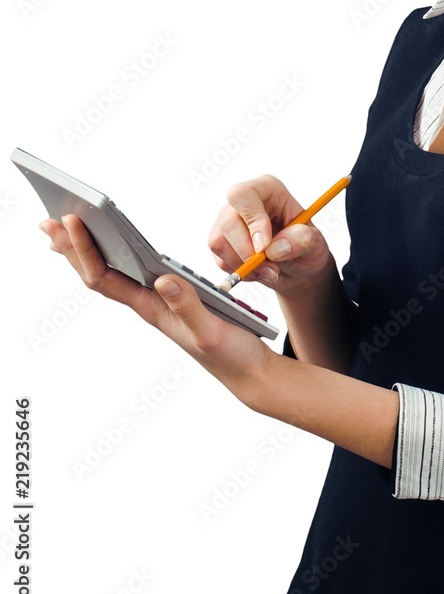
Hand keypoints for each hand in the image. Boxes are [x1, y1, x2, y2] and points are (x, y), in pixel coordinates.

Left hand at [39, 214, 271, 408]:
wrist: (246, 371)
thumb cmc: (230, 354)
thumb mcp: (210, 329)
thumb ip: (188, 304)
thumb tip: (163, 278)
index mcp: (152, 308)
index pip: (105, 277)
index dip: (84, 249)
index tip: (72, 221)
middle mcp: (148, 304)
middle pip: (98, 273)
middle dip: (71, 248)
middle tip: (47, 222)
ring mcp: (157, 302)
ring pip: (111, 274)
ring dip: (85, 252)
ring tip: (64, 229)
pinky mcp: (170, 300)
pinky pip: (132, 275)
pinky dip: (114, 257)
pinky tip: (108, 248)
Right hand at [209, 174, 333, 294]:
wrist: (297, 266)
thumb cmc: (305, 246)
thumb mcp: (315, 242)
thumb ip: (302, 240)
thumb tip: (276, 247)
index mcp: (268, 190)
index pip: (244, 194)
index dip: (252, 220)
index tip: (265, 245)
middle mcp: (243, 203)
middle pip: (227, 220)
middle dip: (246, 250)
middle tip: (269, 267)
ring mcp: (229, 221)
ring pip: (219, 242)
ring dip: (244, 265)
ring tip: (269, 271)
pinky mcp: (221, 242)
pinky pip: (220, 259)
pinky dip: (240, 272)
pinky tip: (258, 271)